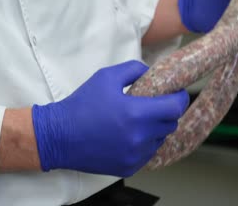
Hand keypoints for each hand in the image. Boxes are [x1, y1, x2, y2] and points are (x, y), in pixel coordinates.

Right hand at [32, 61, 189, 176]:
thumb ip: (134, 69)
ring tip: (139, 120)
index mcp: (136, 113)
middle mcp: (139, 137)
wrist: (57, 137)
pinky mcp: (128, 167)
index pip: (175, 107)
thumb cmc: (81, 105)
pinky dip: (145, 144)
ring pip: (160, 139)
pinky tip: (129, 135)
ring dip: (156, 129)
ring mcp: (135, 155)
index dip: (180, 98)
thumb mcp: (106, 77)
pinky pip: (148, 154)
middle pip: (171, 124)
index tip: (177, 93)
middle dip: (167, 112)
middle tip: (156, 104)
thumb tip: (152, 72)